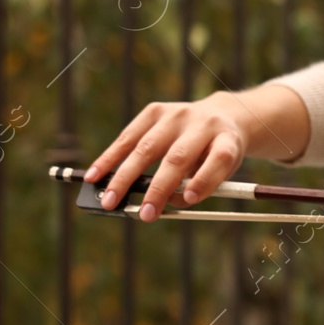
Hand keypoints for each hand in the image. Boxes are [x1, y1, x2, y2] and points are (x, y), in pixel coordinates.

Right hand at [84, 86, 308, 221]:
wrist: (222, 115)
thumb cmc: (218, 152)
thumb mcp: (223, 171)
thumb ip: (200, 187)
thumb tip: (164, 202)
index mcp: (227, 140)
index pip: (218, 159)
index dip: (204, 180)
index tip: (188, 200)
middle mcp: (203, 124)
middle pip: (178, 157)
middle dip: (158, 189)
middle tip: (144, 214)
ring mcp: (177, 114)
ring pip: (146, 147)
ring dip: (125, 176)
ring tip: (110, 199)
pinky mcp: (156, 110)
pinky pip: (128, 136)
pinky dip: (110, 158)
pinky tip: (96, 174)